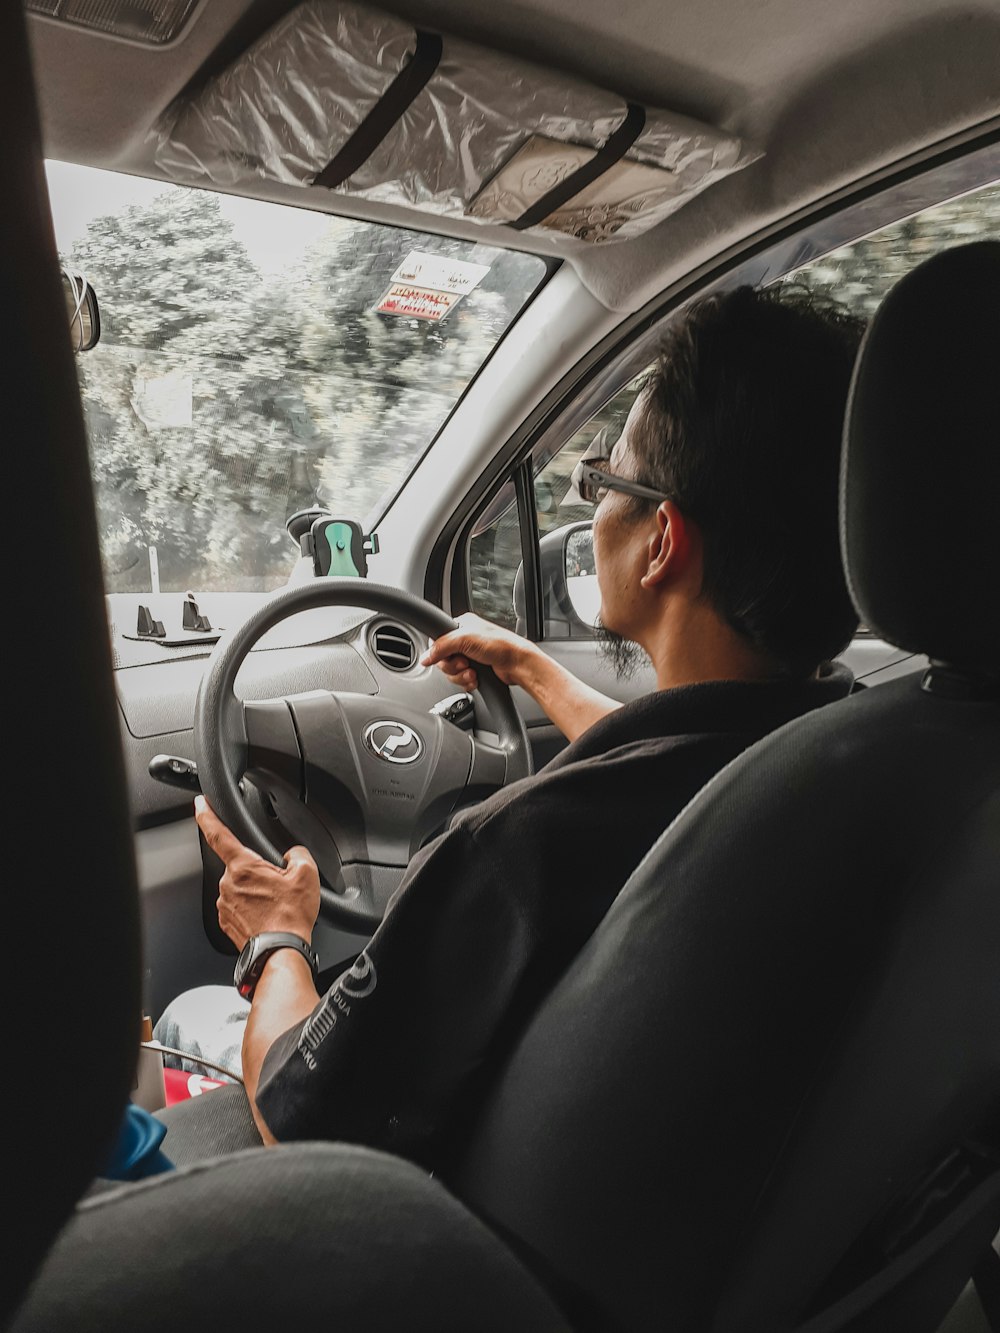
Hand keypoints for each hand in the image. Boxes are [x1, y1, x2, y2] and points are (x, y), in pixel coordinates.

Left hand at [194, 796, 319, 950]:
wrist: (280, 953)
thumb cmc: (290, 918)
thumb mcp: (307, 874)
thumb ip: (298, 853)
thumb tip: (293, 854)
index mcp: (243, 866)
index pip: (218, 834)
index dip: (207, 815)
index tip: (200, 804)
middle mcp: (227, 885)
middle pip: (239, 866)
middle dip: (257, 872)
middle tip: (278, 886)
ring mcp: (224, 905)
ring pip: (239, 888)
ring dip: (255, 892)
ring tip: (275, 906)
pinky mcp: (226, 923)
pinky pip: (238, 907)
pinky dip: (252, 909)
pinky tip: (268, 917)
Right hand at [421, 612, 537, 691]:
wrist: (518, 664)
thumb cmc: (500, 645)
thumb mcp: (466, 639)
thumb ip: (442, 646)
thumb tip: (425, 657)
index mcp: (462, 625)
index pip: (438, 640)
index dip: (439, 652)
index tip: (446, 658)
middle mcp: (465, 640)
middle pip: (443, 659)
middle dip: (453, 666)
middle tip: (465, 663)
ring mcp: (470, 656)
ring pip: (451, 672)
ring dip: (460, 676)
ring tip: (472, 672)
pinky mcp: (475, 670)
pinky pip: (460, 680)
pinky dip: (467, 682)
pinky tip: (476, 679)